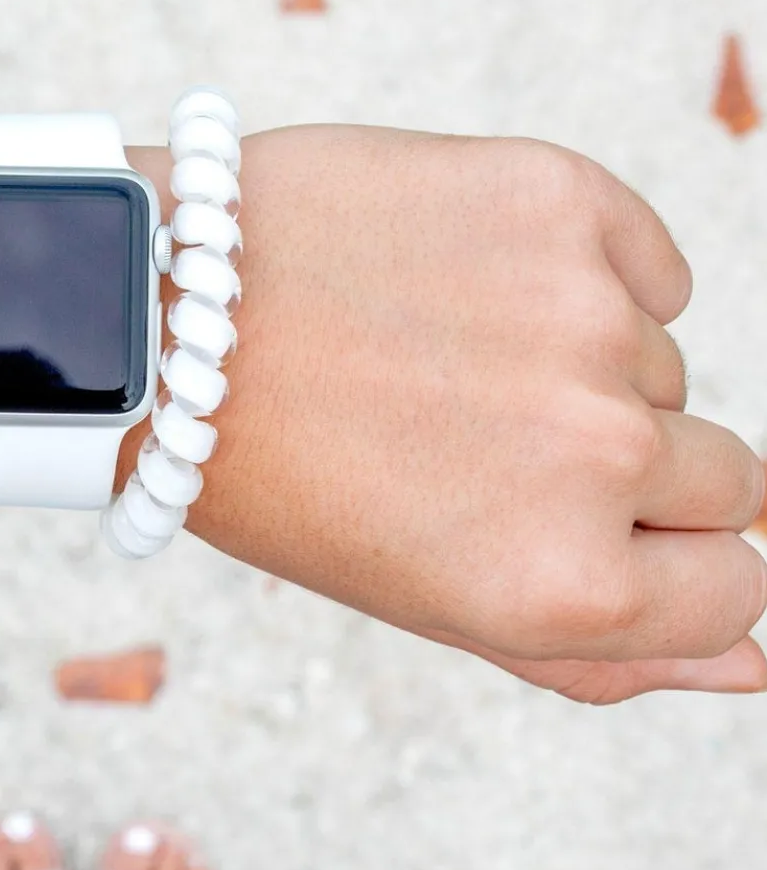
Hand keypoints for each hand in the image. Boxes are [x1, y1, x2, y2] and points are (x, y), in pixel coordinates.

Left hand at [127, 127, 765, 702]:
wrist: (162, 317)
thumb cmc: (280, 479)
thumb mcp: (423, 603)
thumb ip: (596, 653)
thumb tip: (751, 668)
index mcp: (561, 585)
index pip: (737, 592)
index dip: (676, 568)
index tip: (605, 536)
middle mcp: (598, 458)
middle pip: (727, 481)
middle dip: (630, 475)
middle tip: (490, 443)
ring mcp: (587, 320)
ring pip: (662, 367)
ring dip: (580, 372)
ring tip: (439, 360)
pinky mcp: (563, 202)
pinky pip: (646, 265)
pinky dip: (581, 280)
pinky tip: (469, 288)